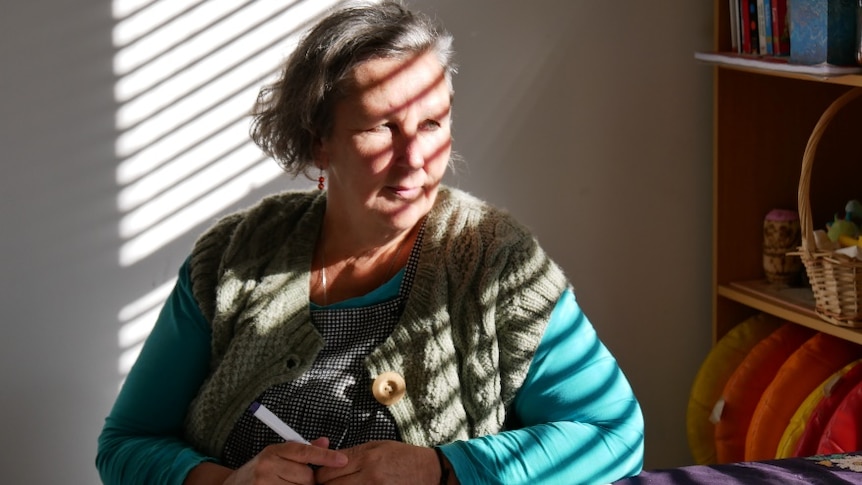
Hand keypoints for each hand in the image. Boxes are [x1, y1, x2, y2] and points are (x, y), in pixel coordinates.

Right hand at [223, 437, 347, 484]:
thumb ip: (302, 450)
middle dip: (307, 481)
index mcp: (272, 451)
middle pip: (307, 476)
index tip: (342, 460)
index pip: (304, 451)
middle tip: (293, 480)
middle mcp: (267, 466)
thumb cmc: (257, 472)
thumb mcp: (276, 456)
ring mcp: (264, 484)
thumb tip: (325, 441)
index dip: (326, 456)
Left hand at [314, 440, 439, 484]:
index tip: (320, 473)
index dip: (319, 473)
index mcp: (367, 458)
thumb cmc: (405, 457)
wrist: (429, 471)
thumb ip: (353, 453)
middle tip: (326, 482)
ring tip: (340, 484)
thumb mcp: (378, 446)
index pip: (328, 470)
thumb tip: (331, 459)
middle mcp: (369, 476)